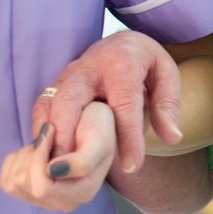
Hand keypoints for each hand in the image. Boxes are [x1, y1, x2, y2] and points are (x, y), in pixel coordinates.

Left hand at [0, 101, 115, 212]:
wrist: (93, 122)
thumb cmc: (99, 128)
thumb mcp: (99, 140)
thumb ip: (83, 161)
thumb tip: (53, 172)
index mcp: (83, 193)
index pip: (43, 187)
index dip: (40, 156)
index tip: (50, 130)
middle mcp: (64, 202)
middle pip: (24, 183)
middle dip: (32, 154)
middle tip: (48, 136)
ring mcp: (46, 200)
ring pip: (13, 183)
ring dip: (24, 156)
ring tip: (43, 144)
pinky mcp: (30, 193)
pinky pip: (6, 181)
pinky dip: (15, 161)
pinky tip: (33, 152)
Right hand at [33, 30, 185, 177]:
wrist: (119, 43)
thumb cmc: (144, 64)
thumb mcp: (166, 74)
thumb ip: (168, 104)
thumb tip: (172, 136)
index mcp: (121, 62)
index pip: (124, 103)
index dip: (127, 136)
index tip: (131, 166)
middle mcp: (88, 68)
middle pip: (71, 100)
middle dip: (68, 134)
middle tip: (73, 169)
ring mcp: (66, 77)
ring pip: (50, 105)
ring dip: (48, 138)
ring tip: (53, 170)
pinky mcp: (54, 87)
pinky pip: (41, 110)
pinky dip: (40, 134)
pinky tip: (44, 159)